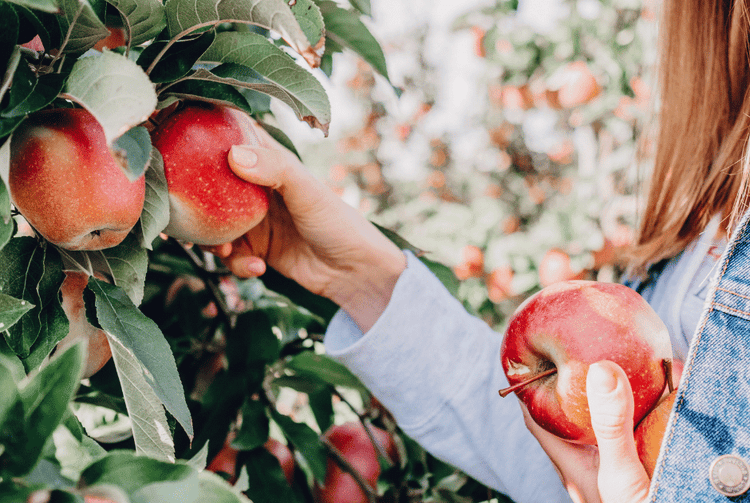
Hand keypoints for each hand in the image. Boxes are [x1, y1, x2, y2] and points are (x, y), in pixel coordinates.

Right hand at [204, 142, 405, 331]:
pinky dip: (238, 263)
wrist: (354, 273)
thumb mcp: (308, 192)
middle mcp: (257, 190)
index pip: (233, 139)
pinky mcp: (256, 250)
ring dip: (213, 240)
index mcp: (270, 164)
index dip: (206, 135)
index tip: (178, 137)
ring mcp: (255, 221)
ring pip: (215, 226)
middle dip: (196, 202)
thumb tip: (234, 154)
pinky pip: (231, 255)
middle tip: (185, 216)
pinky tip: (257, 268)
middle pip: (212, 187)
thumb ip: (275, 170)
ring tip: (224, 250)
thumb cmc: (338, 223)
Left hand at [522, 361, 649, 502]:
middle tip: (581, 353)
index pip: (537, 419)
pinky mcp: (636, 475)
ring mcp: (612, 472)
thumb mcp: (620, 472)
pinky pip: (634, 438)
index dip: (528, 389)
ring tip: (618, 369)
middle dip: (575, 388)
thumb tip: (600, 371)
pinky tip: (659, 402)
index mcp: (571, 464)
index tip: (529, 358)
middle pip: (571, 419)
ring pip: (603, 427)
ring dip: (610, 402)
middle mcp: (588, 466)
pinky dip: (643, 417)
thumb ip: (610, 426)